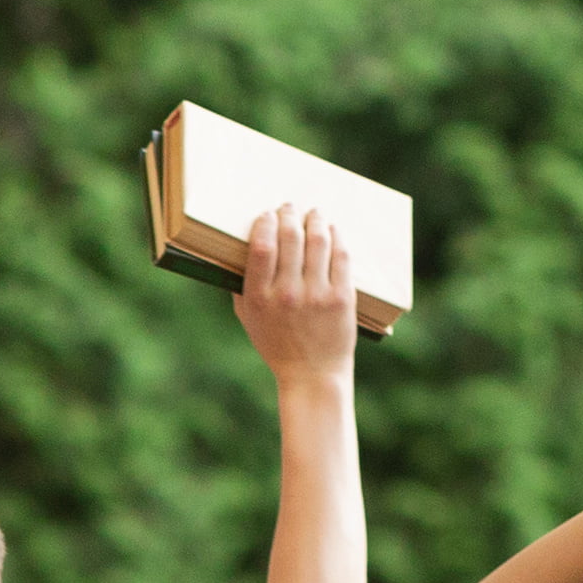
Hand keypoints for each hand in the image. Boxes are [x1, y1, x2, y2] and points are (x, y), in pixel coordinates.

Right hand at [233, 205, 359, 387]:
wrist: (312, 375)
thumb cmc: (277, 345)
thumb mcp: (249, 319)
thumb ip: (242, 287)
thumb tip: (241, 251)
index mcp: (260, 298)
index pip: (262, 247)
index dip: (265, 223)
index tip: (268, 214)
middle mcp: (288, 294)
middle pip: (290, 238)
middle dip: (290, 215)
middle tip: (290, 207)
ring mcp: (317, 295)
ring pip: (318, 241)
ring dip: (315, 220)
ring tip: (313, 214)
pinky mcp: (342, 298)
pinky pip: (341, 256)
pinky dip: (336, 237)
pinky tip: (332, 230)